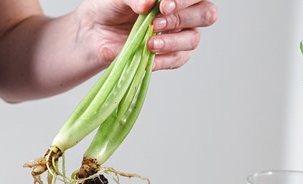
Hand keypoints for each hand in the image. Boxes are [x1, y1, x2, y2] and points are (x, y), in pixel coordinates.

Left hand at [83, 0, 217, 69]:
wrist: (96, 32)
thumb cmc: (111, 8)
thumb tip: (148, 2)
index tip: (163, 4)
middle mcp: (183, 13)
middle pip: (206, 14)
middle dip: (183, 18)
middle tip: (158, 21)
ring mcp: (179, 36)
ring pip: (193, 39)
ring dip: (173, 41)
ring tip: (150, 42)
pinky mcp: (170, 56)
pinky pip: (178, 60)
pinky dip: (164, 60)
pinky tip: (149, 56)